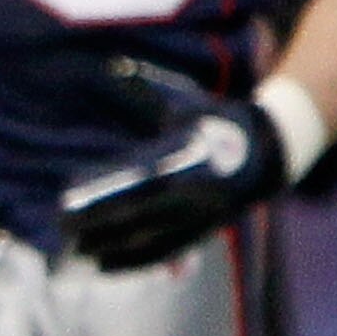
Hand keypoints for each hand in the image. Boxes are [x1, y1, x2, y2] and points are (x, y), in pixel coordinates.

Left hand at [60, 61, 288, 270]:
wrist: (272, 150)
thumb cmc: (219, 122)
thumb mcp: (186, 105)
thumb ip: (148, 92)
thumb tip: (117, 67)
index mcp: (183, 163)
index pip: (132, 188)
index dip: (100, 201)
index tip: (67, 204)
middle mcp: (191, 195)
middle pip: (136, 218)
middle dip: (98, 228)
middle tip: (64, 231)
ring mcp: (200, 217)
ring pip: (152, 241)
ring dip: (114, 251)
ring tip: (81, 256)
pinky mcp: (206, 231)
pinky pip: (169, 252)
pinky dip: (139, 262)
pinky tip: (110, 268)